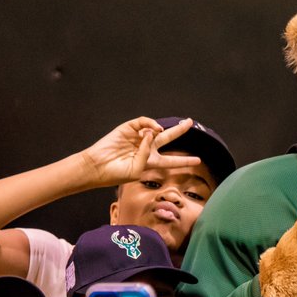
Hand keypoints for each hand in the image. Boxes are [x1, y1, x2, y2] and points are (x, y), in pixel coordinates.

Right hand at [77, 116, 200, 187]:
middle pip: (167, 138)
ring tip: (160, 131)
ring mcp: (137, 137)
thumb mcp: (138, 169)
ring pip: (155, 129)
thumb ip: (147, 154)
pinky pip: (143, 122)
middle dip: (179, 130)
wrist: (98, 166)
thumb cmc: (117, 173)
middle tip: (190, 122)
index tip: (198, 160)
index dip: (184, 161)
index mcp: (151, 162)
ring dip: (161, 130)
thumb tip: (152, 133)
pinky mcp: (128, 129)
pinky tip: (154, 128)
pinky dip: (150, 124)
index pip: (171, 161)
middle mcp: (146, 148)